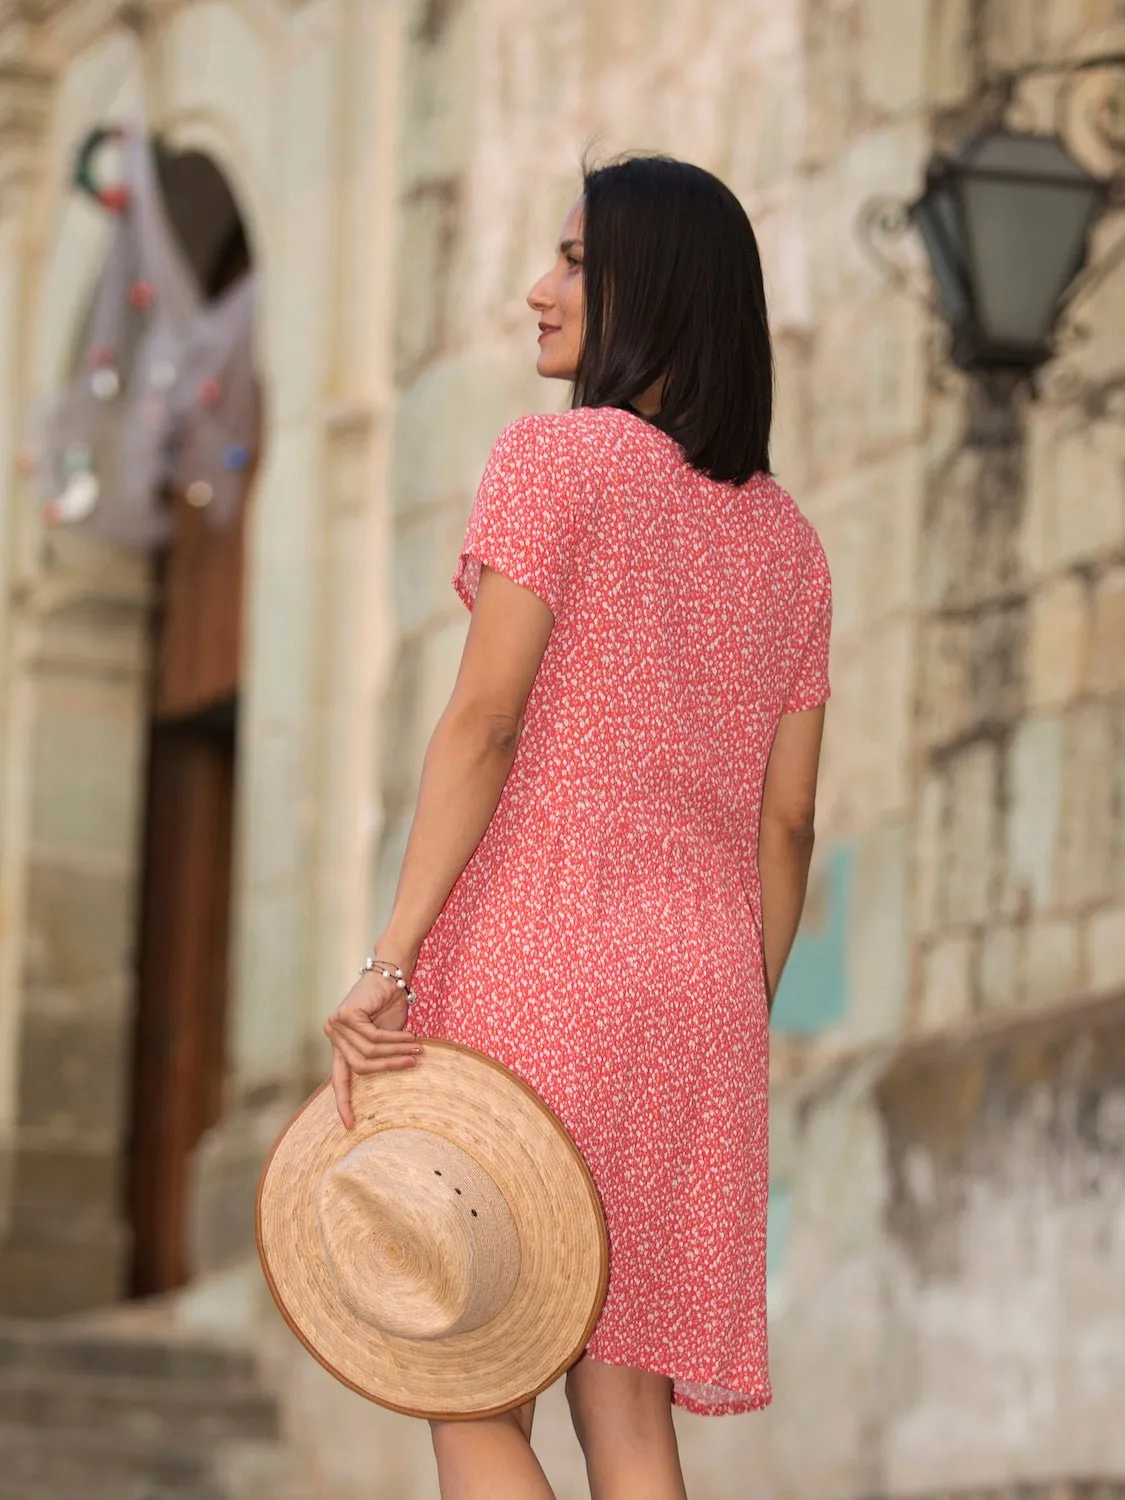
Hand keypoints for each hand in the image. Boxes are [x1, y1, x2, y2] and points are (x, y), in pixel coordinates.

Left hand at [324, 971, 421, 1128]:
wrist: (392, 973)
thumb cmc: (390, 1004)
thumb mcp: (384, 1037)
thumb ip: (378, 1055)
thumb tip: (386, 1084)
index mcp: (340, 1043)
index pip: (339, 1078)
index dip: (344, 1101)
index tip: (350, 1124)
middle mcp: (333, 1033)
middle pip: (360, 1066)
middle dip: (389, 1067)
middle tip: (414, 1064)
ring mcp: (336, 1024)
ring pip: (368, 1053)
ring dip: (396, 1053)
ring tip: (417, 1050)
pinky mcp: (345, 1016)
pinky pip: (373, 1038)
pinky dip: (394, 1040)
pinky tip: (410, 1038)